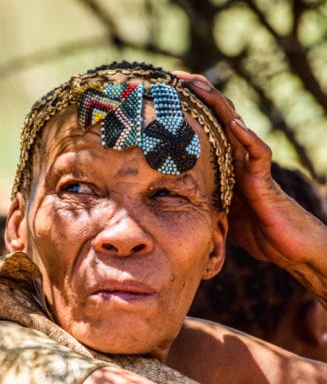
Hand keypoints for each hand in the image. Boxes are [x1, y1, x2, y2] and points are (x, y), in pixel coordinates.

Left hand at [173, 72, 326, 302]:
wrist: (285, 247)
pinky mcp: (265, 181)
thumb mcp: (217, 212)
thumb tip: (167, 202)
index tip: (158, 95)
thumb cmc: (254, 230)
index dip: (183, 112)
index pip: (202, 130)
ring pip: (235, 127)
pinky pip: (259, 155)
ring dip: (217, 105)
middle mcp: (237, 159)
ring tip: (199, 86)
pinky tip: (235, 125)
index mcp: (223, 164)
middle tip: (172, 77)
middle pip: (215, 119)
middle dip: (195, 96)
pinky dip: (249, 139)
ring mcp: (251, 167)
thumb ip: (201, 199)